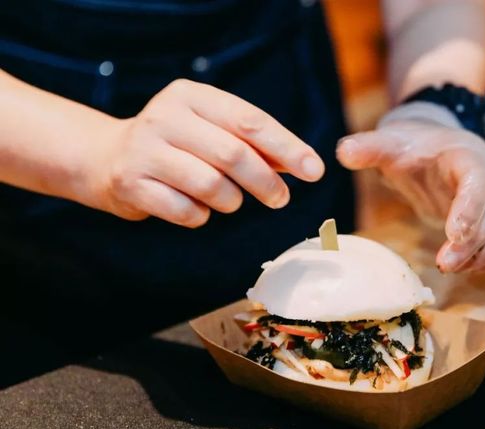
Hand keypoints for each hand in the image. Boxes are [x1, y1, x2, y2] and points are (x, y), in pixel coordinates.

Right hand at [85, 79, 323, 226]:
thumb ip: (253, 143)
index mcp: (191, 96)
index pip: (250, 121)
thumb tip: (302, 164)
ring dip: (231, 200)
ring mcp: (144, 150)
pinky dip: (201, 215)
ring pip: (211, 185)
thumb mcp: (212, 130)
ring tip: (229, 200)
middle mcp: (165, 117)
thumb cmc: (177, 145)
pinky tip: (197, 208)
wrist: (108, 158)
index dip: (287, 148)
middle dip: (266, 182)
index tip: (314, 171)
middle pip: (233, 154)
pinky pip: (186, 211)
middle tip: (281, 199)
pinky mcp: (131, 184)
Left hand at [337, 119, 484, 271]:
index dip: (470, 209)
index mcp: (467, 158)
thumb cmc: (414, 149)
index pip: (478, 182)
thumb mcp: (390, 145)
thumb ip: (369, 148)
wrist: (437, 150)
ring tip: (450, 268)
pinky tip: (465, 269)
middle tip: (444, 264)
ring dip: (482, 256)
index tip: (453, 233)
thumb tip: (343, 152)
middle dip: (472, 243)